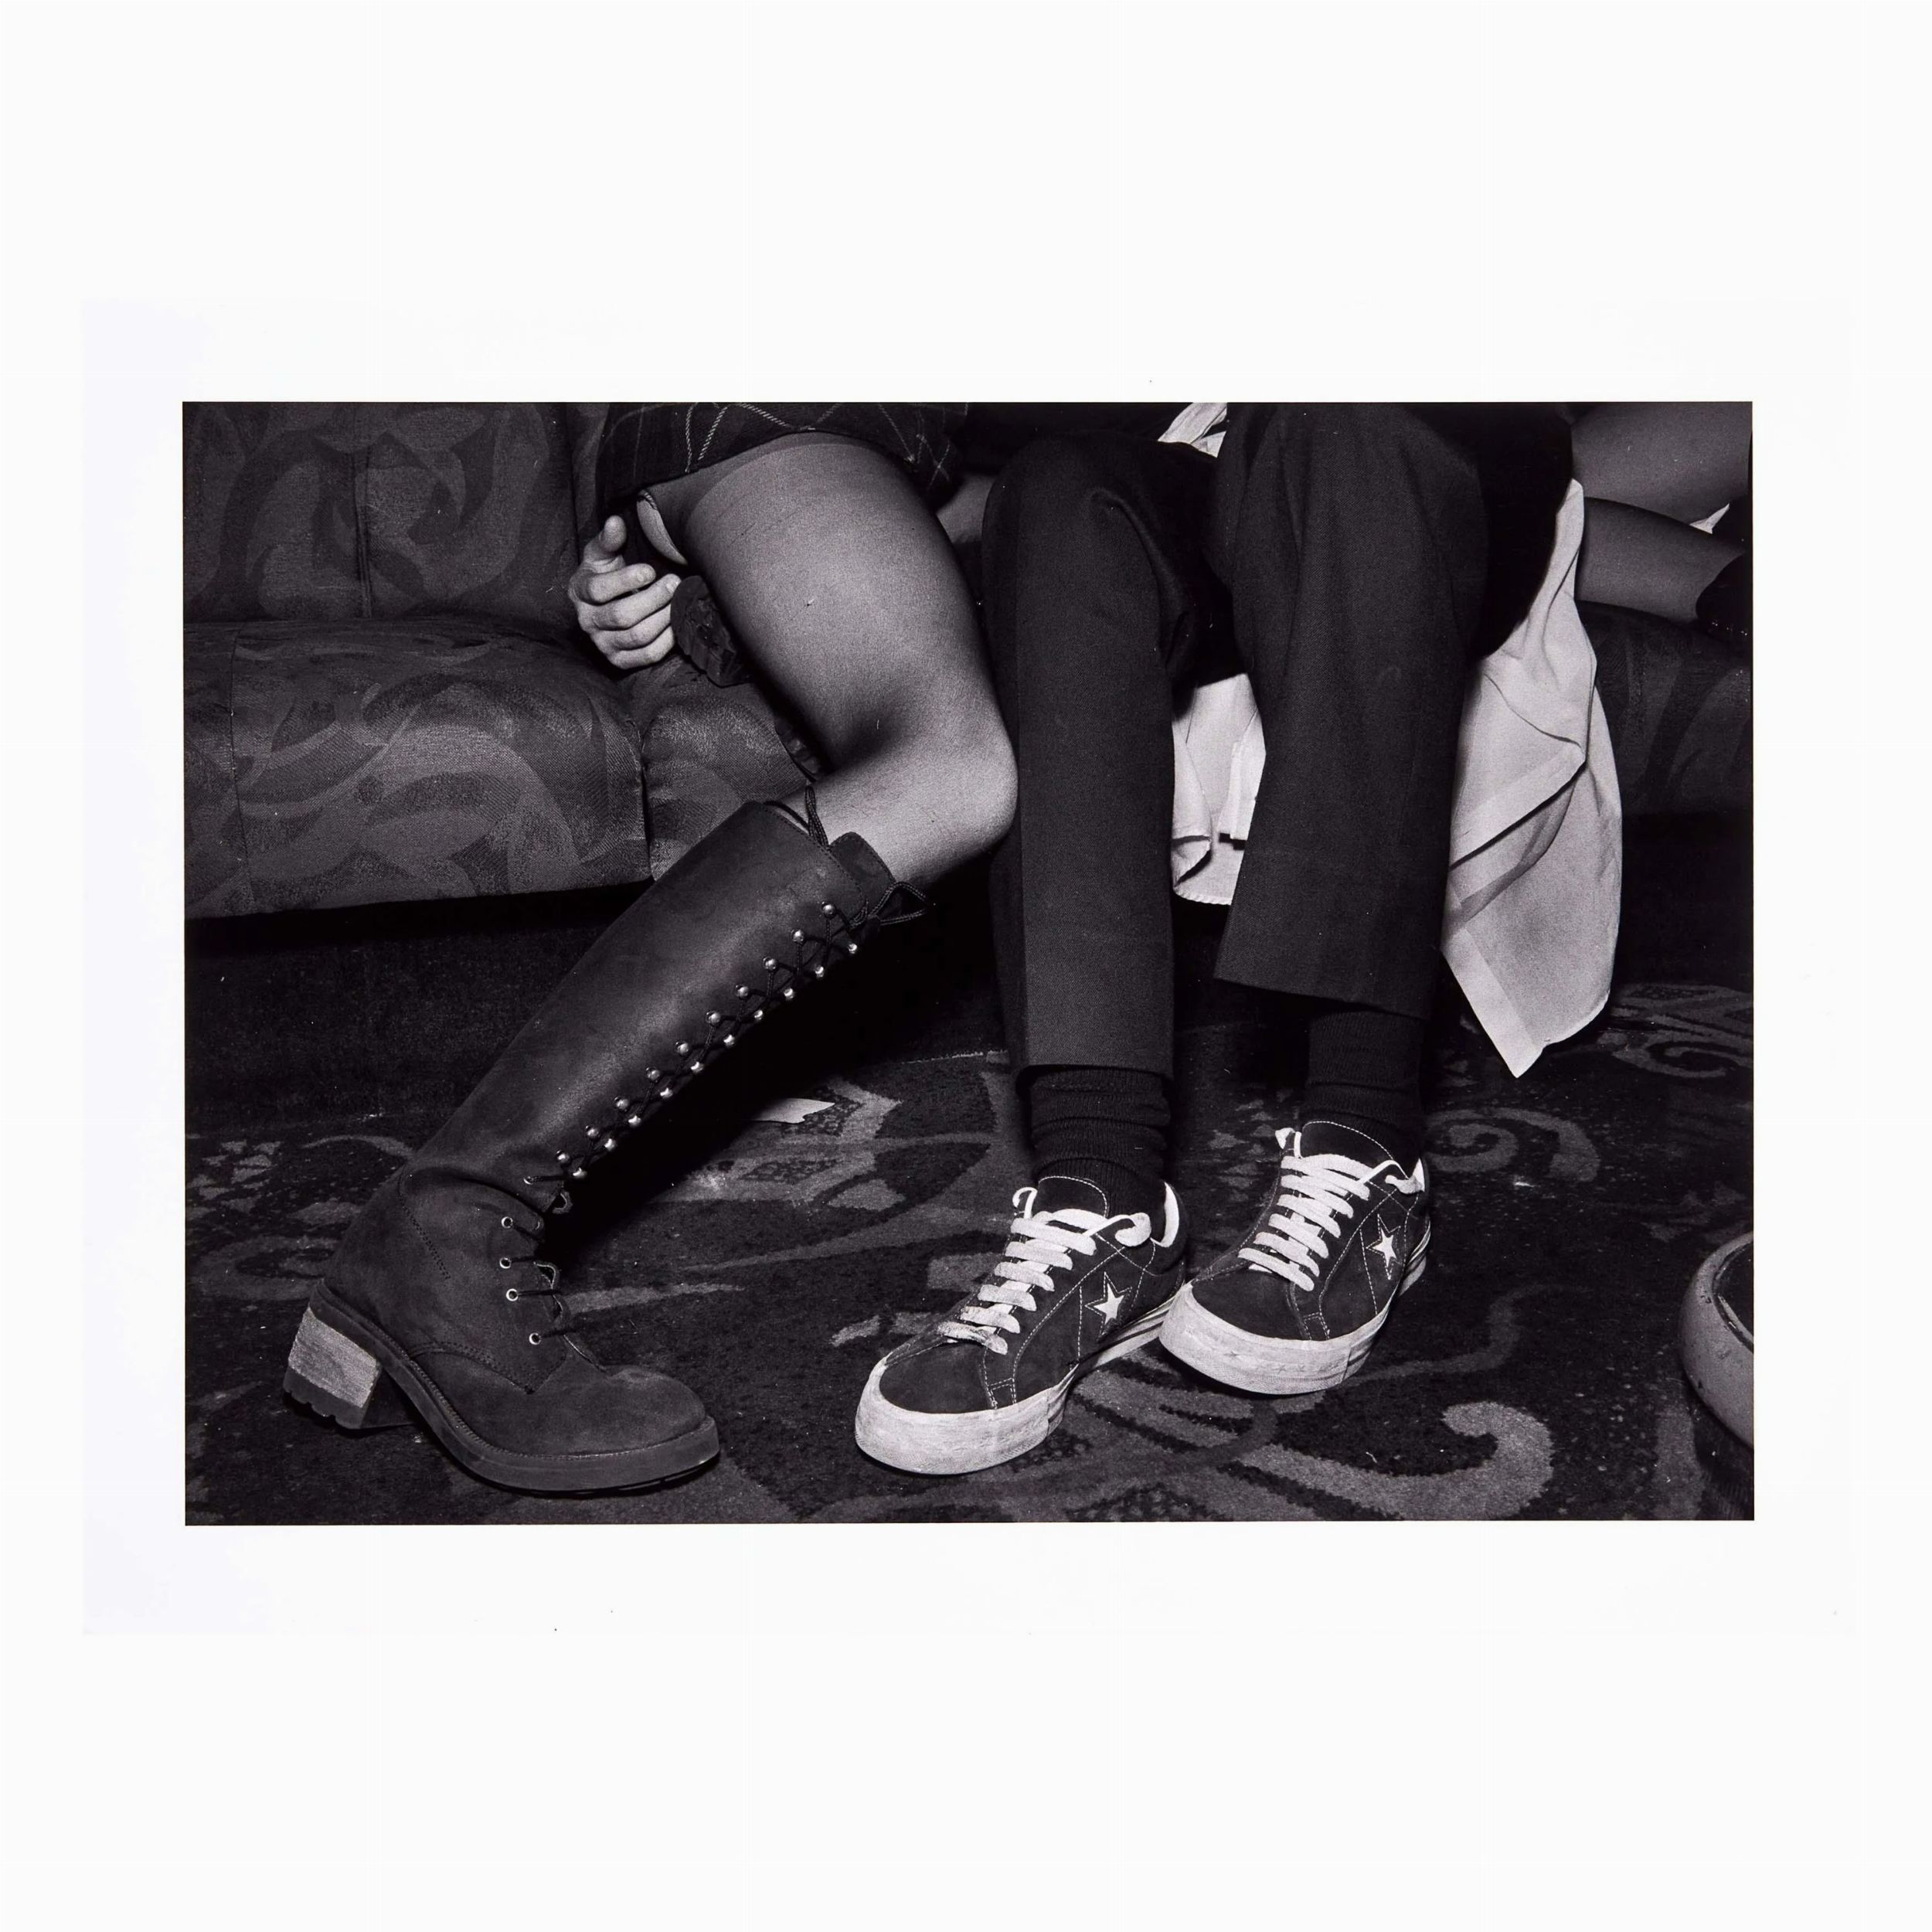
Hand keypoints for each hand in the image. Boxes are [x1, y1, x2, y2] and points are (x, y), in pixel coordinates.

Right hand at [569, 514, 680, 669]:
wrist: (607, 605)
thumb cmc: (606, 574)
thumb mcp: (603, 554)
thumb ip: (609, 539)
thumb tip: (616, 522)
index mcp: (581, 592)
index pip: (599, 590)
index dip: (626, 580)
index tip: (650, 570)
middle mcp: (588, 622)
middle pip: (622, 616)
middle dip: (653, 599)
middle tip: (674, 583)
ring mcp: (603, 644)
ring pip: (637, 636)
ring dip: (663, 618)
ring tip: (679, 600)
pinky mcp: (620, 661)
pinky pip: (647, 655)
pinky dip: (666, 641)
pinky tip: (677, 623)